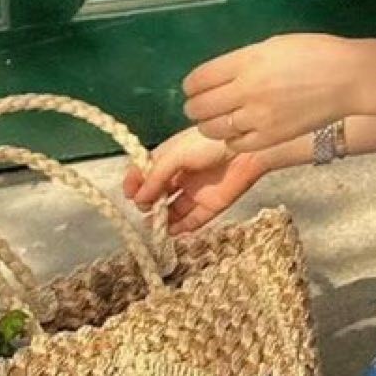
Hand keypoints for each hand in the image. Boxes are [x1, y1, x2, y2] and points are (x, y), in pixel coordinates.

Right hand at [122, 126, 264, 235]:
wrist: (246, 150)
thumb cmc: (208, 144)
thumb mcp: (176, 155)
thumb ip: (156, 176)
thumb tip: (138, 198)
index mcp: (169, 158)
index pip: (145, 173)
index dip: (135, 183)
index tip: (129, 194)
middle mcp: (180, 177)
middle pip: (157, 195)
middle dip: (147, 203)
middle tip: (146, 207)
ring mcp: (195, 192)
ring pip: (173, 211)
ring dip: (162, 219)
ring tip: (156, 225)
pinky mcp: (210, 206)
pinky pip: (192, 221)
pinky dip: (181, 228)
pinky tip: (171, 231)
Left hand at [181, 32, 375, 157]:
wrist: (350, 78)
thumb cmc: (315, 53)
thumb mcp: (273, 45)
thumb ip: (243, 61)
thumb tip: (219, 76)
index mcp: (247, 61)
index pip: (198, 79)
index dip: (191, 86)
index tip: (195, 87)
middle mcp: (247, 90)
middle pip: (199, 107)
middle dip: (196, 106)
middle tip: (203, 105)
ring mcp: (258, 117)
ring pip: (212, 129)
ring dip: (211, 124)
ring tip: (221, 119)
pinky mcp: (270, 138)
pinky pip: (235, 145)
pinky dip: (233, 139)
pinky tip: (241, 131)